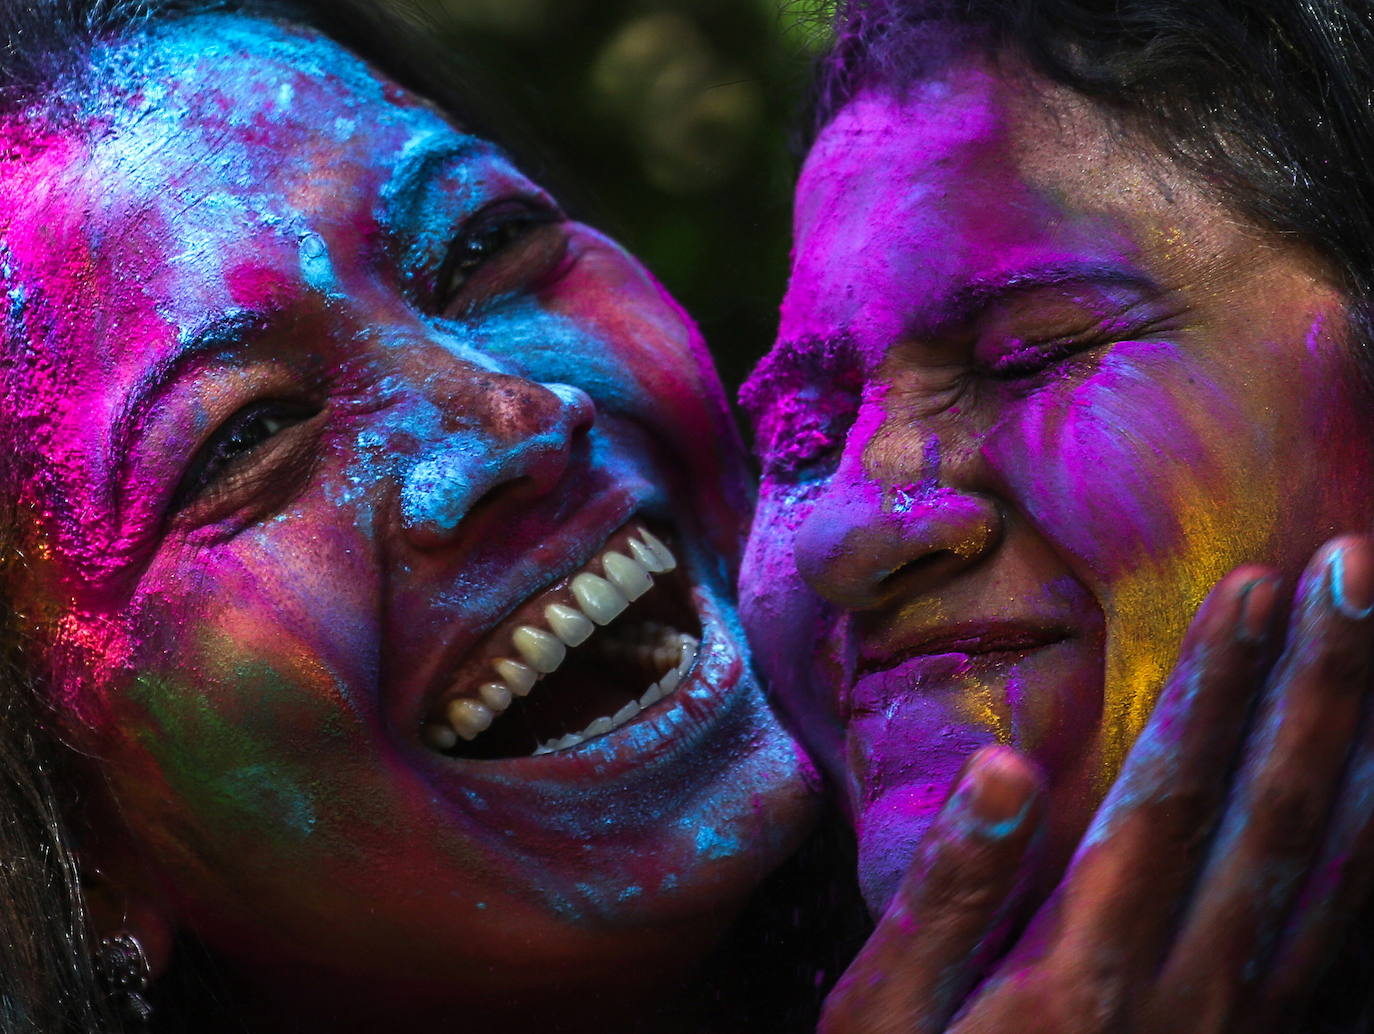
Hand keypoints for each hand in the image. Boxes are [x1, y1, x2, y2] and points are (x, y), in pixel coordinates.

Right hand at [821, 535, 1373, 1033]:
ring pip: (1335, 872)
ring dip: (1368, 747)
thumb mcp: (884, 1020)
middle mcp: (1190, 991)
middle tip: (1357, 570)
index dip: (1213, 685)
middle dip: (1321, 682)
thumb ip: (947, 898)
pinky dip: (1373, 853)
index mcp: (1084, 970)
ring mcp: (1242, 1025)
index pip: (1167, 794)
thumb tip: (1001, 769)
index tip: (1252, 586)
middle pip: (1274, 815)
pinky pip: (1341, 937)